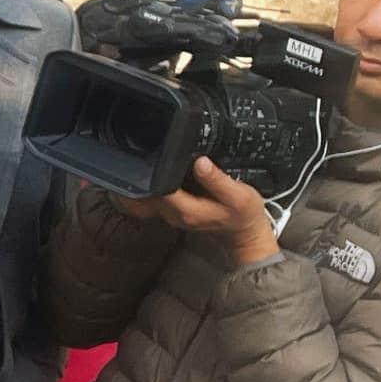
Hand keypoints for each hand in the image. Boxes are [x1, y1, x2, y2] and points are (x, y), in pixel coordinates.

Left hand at [116, 157, 278, 266]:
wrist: (243, 231)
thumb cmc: (243, 214)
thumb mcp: (239, 196)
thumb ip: (217, 180)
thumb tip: (201, 162)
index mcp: (186, 211)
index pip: (156, 191)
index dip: (149, 172)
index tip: (149, 153)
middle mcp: (172, 214)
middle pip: (142, 194)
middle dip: (137, 174)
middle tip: (137, 150)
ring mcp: (169, 214)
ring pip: (142, 197)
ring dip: (139, 178)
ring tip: (140, 154)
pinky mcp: (170, 209)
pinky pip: (150, 196)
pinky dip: (146, 183)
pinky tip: (150, 166)